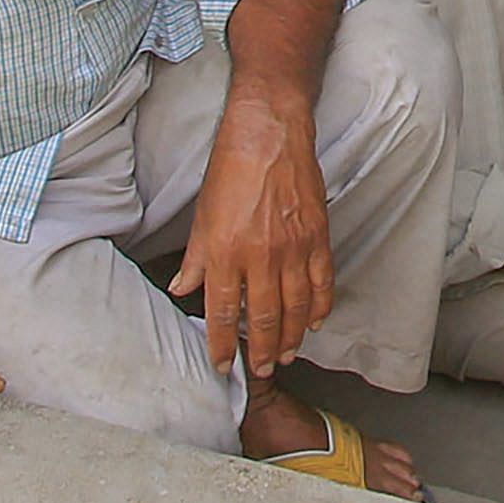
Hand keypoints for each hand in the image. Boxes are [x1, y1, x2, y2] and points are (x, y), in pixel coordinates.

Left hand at [171, 83, 336, 379]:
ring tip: (284, 355)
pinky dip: (319, 307)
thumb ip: (194, 258)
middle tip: (260, 369)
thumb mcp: (202, 215)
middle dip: (260, 351)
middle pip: (263, 319)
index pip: (221, 312)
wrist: (269, 133)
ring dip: (290, 338)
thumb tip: (181, 288)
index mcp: (225, 251)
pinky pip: (322, 283)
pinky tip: (313, 322)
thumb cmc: (231, 168)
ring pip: (295, 309)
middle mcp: (260, 256)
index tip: (221, 364)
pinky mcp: (318, 237)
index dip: (221, 345)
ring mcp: (293, 248)